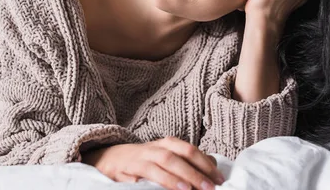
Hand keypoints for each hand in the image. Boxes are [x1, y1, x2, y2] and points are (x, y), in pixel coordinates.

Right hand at [82, 137, 224, 189]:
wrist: (109, 158)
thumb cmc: (143, 161)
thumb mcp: (164, 157)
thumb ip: (184, 162)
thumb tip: (210, 170)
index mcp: (167, 144)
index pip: (190, 149)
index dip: (206, 163)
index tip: (220, 179)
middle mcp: (156, 147)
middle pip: (180, 154)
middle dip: (197, 171)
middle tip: (211, 187)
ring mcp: (142, 157)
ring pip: (164, 162)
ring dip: (179, 176)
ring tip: (192, 189)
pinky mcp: (129, 168)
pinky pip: (144, 173)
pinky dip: (157, 180)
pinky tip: (165, 189)